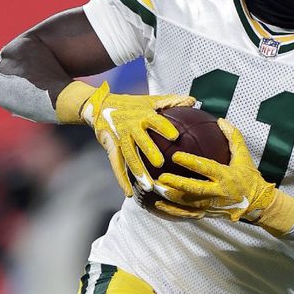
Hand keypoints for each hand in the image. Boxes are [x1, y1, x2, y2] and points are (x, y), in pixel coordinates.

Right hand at [56, 81, 193, 195]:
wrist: (100, 106)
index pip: (156, 121)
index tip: (175, 136)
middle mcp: (131, 127)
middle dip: (149, 151)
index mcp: (143, 115)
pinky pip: (116, 165)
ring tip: (149, 186)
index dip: (164, 127)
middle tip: (160, 163)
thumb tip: (193, 101)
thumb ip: (172, 101)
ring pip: (129, 156)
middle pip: (141, 140)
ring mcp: (120, 138)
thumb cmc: (132, 104)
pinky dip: (122, 179)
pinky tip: (129, 193)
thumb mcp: (151, 100)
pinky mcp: (111, 148)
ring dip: (138, 171)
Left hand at [155, 119, 293, 235]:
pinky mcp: (207, 214)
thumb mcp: (244, 156)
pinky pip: (188, 214)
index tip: (176, 156)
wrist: (257, 204)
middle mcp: (219, 193)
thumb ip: (233, 137)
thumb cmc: (249, 177)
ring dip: (171, 198)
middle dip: (177, 184)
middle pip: (195, 189)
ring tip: (156, 189)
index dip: (191, 162)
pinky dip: (173, 211)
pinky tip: (159, 204)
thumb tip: (220, 120)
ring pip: (189, 203)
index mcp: (226, 176)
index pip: (206, 168)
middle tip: (161, 177)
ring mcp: (212, 206)